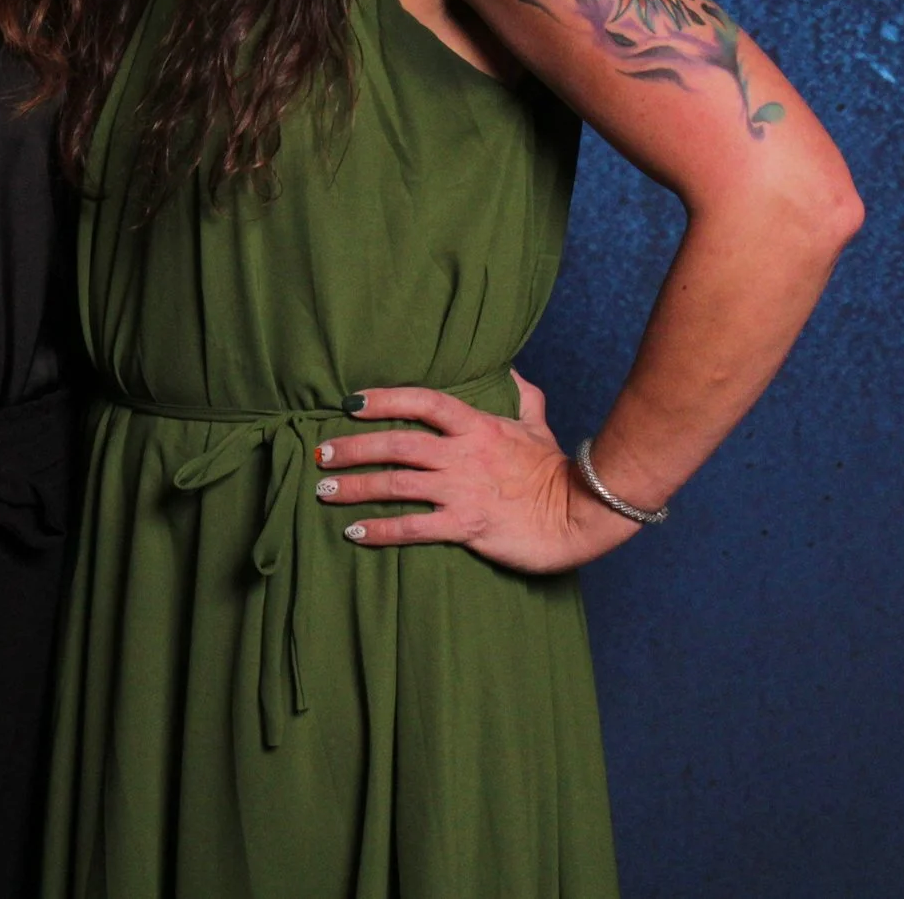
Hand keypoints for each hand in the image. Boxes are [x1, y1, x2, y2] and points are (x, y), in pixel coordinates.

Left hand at [314, 373, 634, 573]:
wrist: (580, 515)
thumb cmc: (555, 471)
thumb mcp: (537, 425)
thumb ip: (521, 397)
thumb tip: (511, 370)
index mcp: (478, 426)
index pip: (424, 402)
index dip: (385, 398)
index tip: (350, 402)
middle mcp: (463, 454)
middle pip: (397, 443)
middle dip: (354, 447)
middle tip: (322, 453)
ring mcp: (462, 490)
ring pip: (397, 484)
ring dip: (356, 486)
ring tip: (325, 489)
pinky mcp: (466, 526)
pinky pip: (413, 527)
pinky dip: (380, 530)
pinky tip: (354, 532)